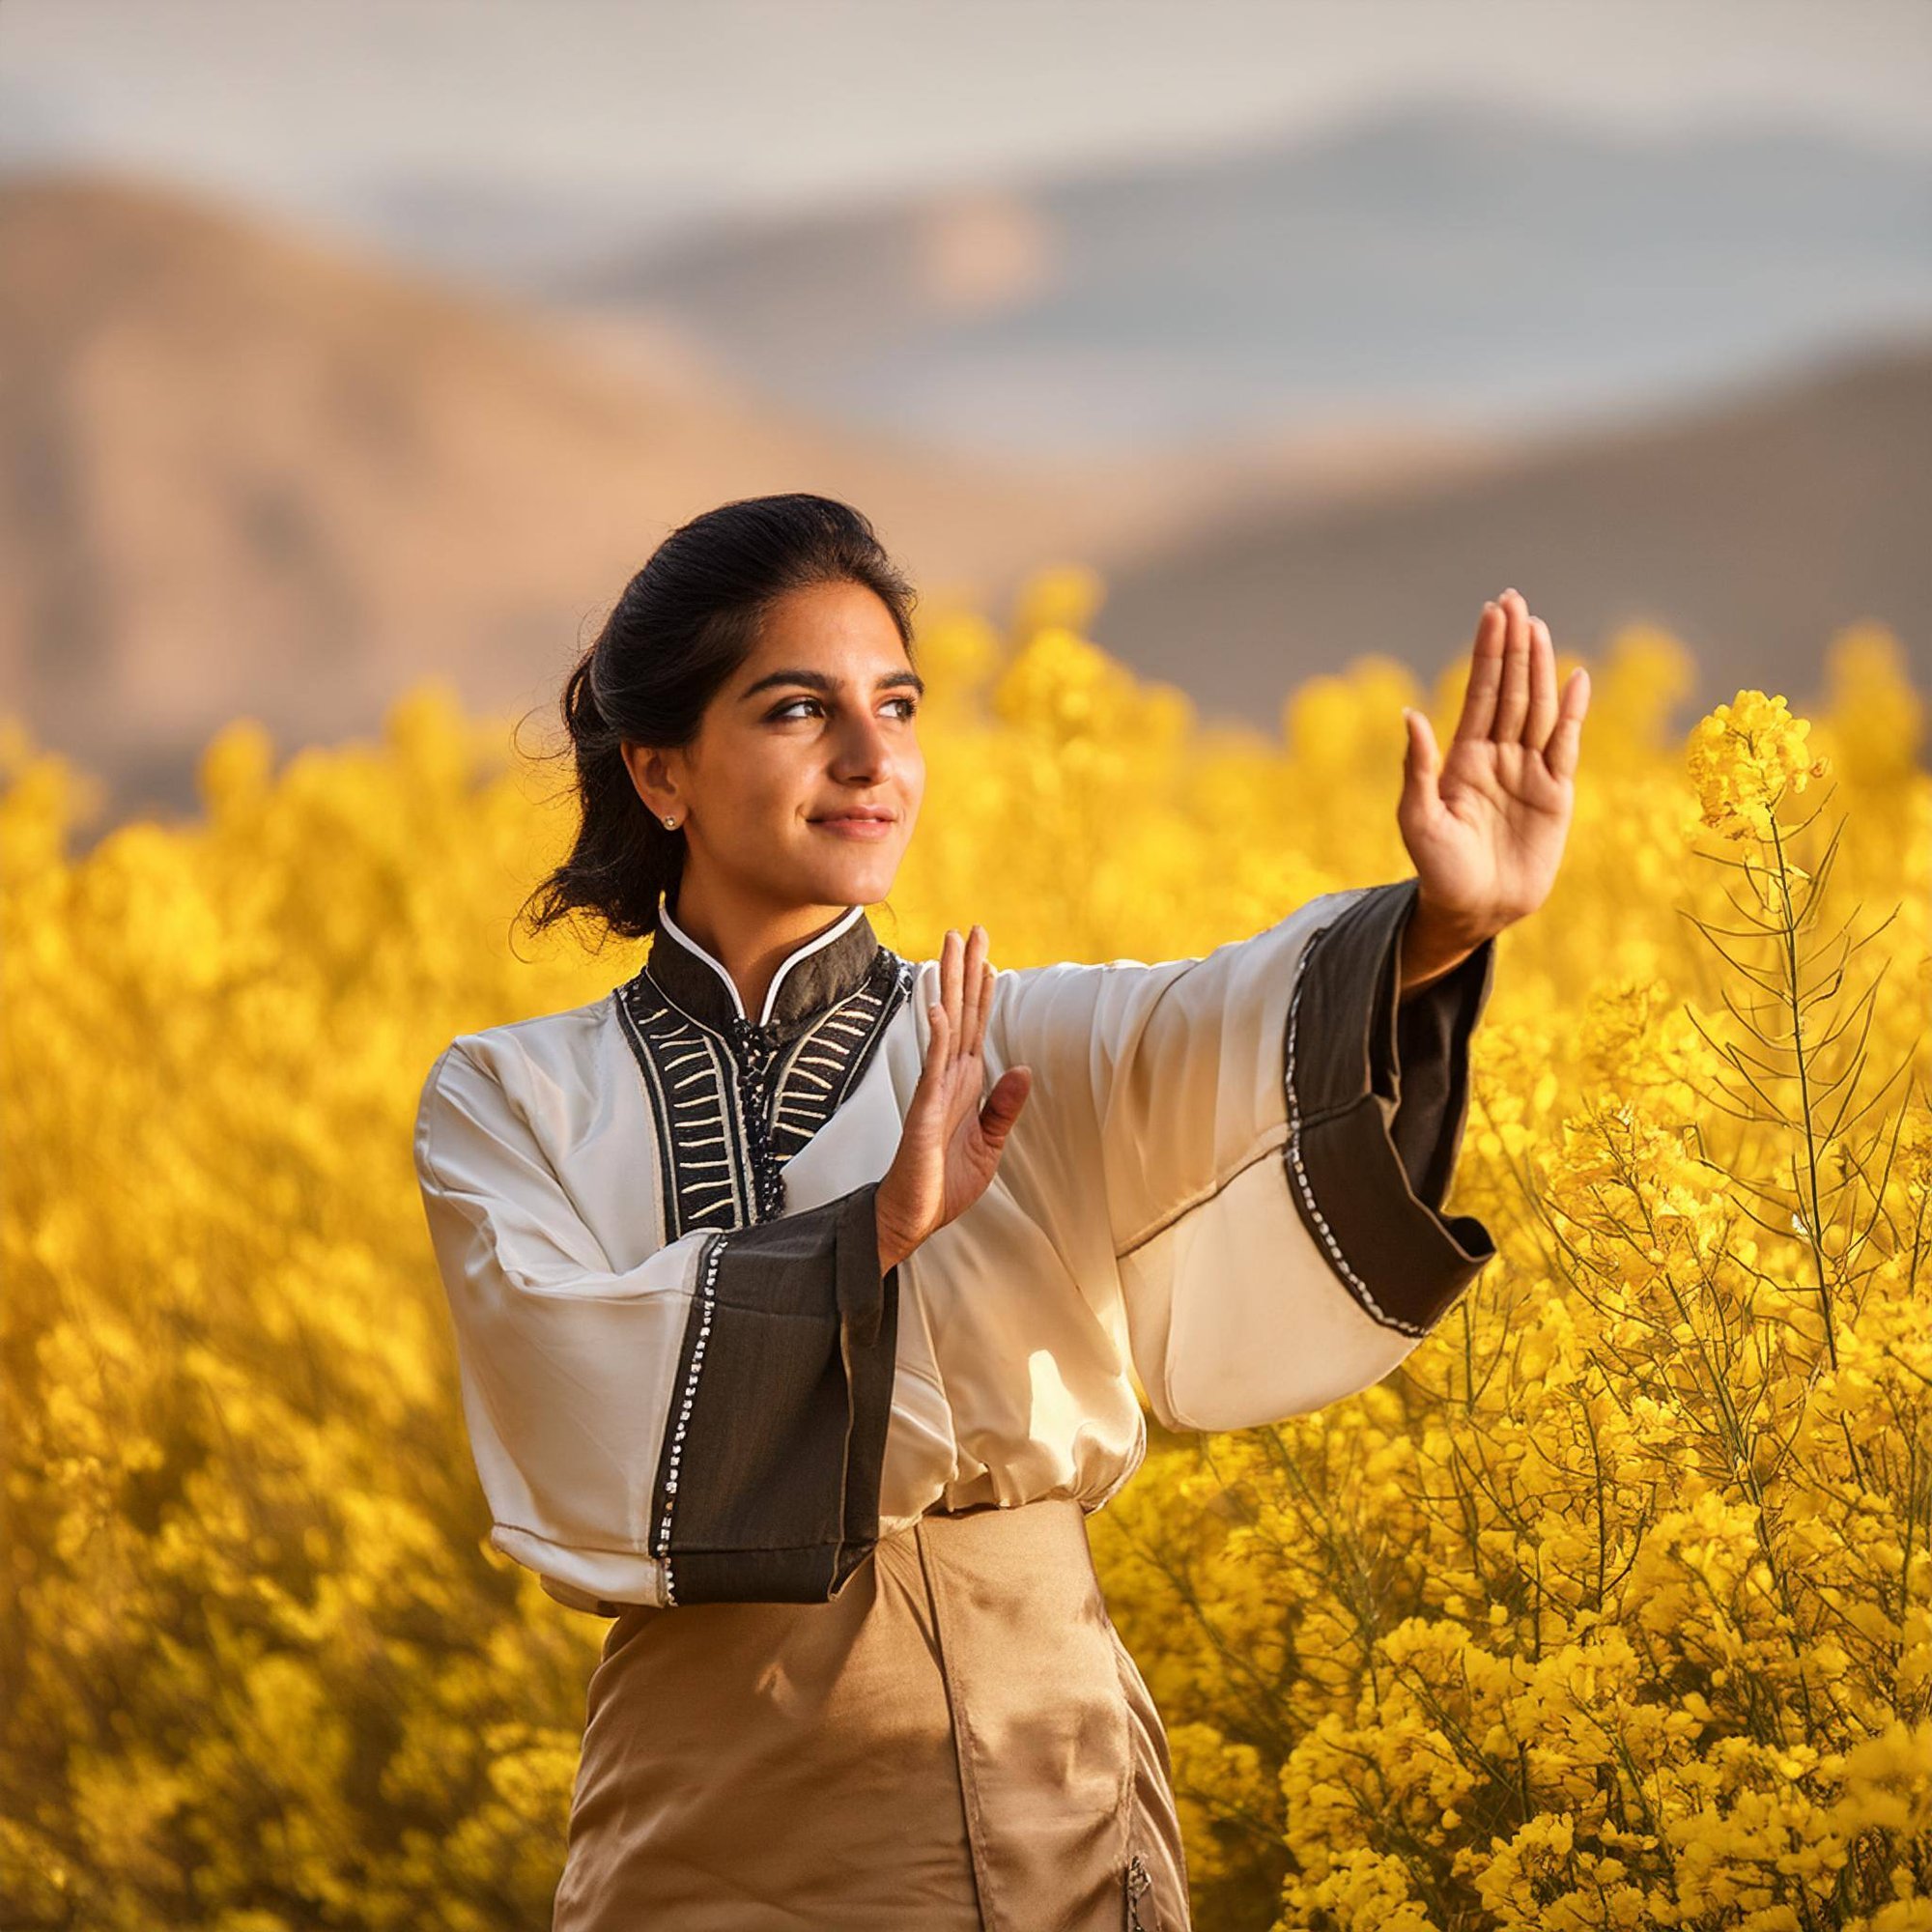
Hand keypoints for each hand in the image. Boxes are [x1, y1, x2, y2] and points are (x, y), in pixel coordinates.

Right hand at [874, 924, 1032, 1271]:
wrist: (914, 1218)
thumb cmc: (945, 1184)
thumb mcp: (989, 1144)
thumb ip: (1005, 1106)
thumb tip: (1023, 1068)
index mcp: (965, 1084)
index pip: (977, 1027)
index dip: (983, 992)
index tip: (989, 957)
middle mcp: (949, 1077)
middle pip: (962, 1012)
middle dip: (966, 969)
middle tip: (970, 928)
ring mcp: (935, 1088)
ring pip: (946, 1025)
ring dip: (949, 984)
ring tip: (949, 945)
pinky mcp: (925, 1108)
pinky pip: (934, 1065)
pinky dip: (938, 1034)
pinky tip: (941, 1006)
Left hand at [1399, 588, 1589, 943]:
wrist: (1474, 910)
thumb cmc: (1438, 868)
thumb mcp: (1418, 819)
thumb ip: (1417, 768)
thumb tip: (1411, 715)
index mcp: (1463, 757)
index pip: (1479, 693)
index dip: (1487, 652)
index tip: (1492, 612)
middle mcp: (1498, 756)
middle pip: (1509, 690)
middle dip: (1512, 646)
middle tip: (1515, 600)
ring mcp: (1529, 771)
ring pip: (1537, 710)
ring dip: (1538, 669)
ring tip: (1537, 627)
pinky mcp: (1556, 793)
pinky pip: (1565, 745)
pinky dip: (1571, 712)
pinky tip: (1574, 679)